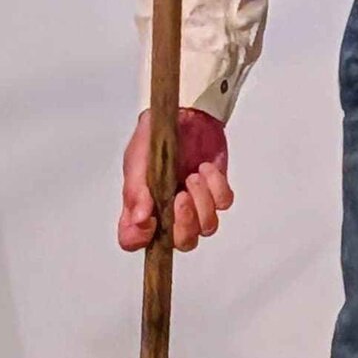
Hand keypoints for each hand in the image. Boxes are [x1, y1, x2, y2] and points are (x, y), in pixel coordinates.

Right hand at [119, 108, 232, 251]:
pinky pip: (224, 203)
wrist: (183, 113)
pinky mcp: (217, 192)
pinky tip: (205, 168)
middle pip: (181, 243)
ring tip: (193, 176)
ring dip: (202, 203)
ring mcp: (196, 205)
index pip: (133, 240)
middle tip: (180, 197)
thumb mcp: (138, 160)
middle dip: (184, 224)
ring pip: (206, 227)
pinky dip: (217, 186)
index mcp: (141, 207)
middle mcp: (168, 213)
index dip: (142, 239)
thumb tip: (140, 221)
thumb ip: (137, 191)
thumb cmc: (154, 138)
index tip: (151, 221)